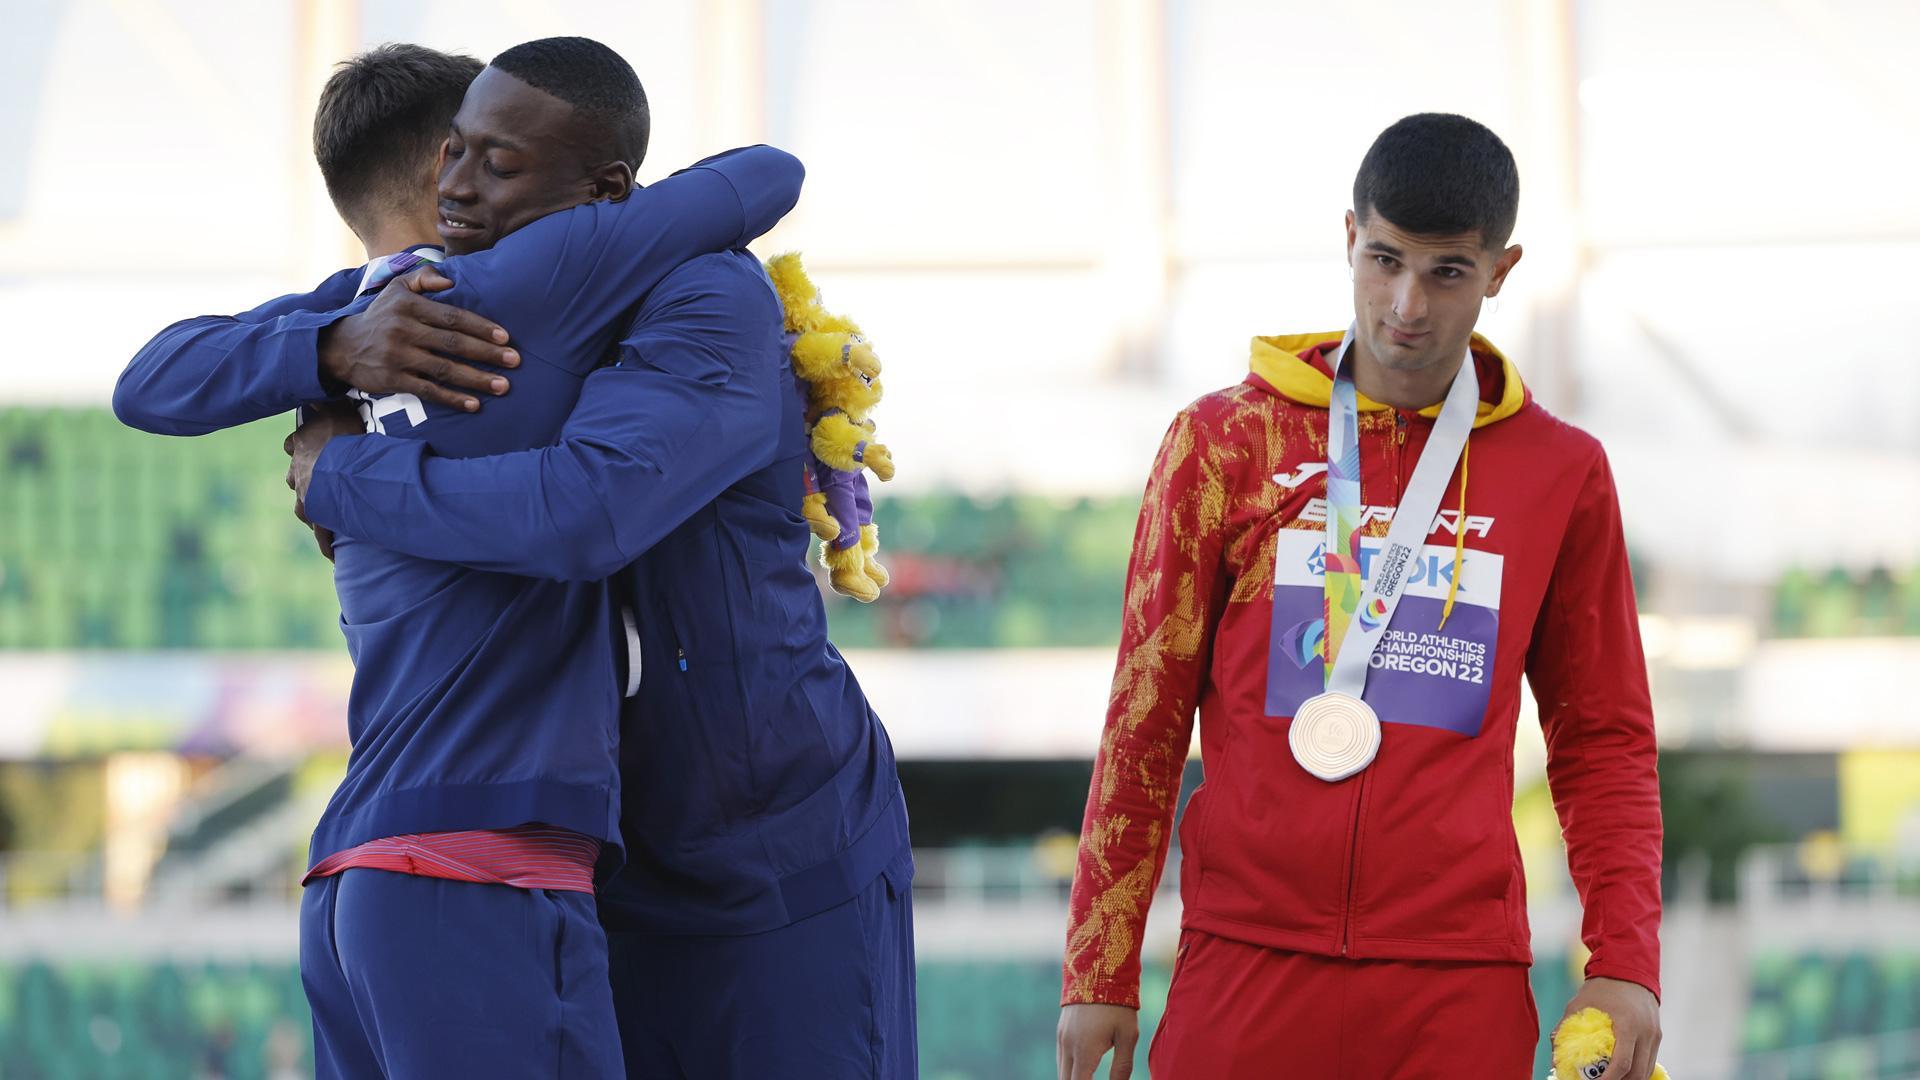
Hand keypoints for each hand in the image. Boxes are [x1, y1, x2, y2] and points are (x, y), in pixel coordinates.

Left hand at [285, 401, 364, 557]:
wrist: (337, 454)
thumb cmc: (342, 427)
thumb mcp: (336, 405)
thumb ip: (327, 397)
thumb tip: (318, 382)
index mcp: (302, 442)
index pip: (293, 445)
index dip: (299, 448)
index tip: (302, 448)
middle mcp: (299, 468)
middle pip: (294, 478)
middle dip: (303, 483)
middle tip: (318, 489)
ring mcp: (307, 491)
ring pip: (303, 505)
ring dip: (311, 511)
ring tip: (323, 519)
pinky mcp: (317, 511)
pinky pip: (321, 531)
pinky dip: (325, 543)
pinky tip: (331, 555)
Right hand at [317, 266, 517, 411]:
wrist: (342, 346)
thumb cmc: (381, 315)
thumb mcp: (396, 288)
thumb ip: (424, 277)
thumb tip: (451, 281)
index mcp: (409, 306)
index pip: (452, 317)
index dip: (480, 327)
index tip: (505, 337)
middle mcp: (404, 330)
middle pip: (453, 343)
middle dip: (487, 353)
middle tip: (515, 361)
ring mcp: (398, 357)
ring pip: (444, 369)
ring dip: (476, 379)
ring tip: (503, 386)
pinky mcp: (393, 380)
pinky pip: (428, 391)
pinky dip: (452, 399)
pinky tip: (475, 405)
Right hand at [1057, 1003, 1138, 1079]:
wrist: (1099, 974)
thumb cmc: (1118, 1006)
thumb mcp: (1128, 1037)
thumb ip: (1122, 1067)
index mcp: (1085, 1051)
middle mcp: (1069, 1046)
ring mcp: (1062, 1037)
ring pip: (1061, 1070)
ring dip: (1073, 1078)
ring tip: (1090, 1078)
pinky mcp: (1061, 1030)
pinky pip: (1061, 1058)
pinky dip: (1069, 1068)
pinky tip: (1083, 1068)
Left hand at [1558, 977, 1660, 1079]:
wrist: (1629, 967)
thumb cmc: (1602, 986)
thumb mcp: (1579, 1004)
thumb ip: (1566, 1028)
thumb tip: (1554, 1055)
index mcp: (1628, 1025)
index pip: (1622, 1064)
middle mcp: (1646, 1032)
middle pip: (1637, 1073)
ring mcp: (1654, 1035)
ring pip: (1646, 1070)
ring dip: (1630, 1079)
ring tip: (1610, 1078)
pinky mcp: (1657, 1035)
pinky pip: (1650, 1061)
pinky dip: (1637, 1070)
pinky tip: (1622, 1072)